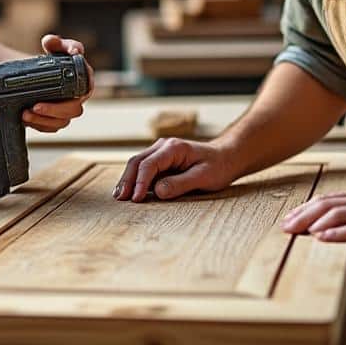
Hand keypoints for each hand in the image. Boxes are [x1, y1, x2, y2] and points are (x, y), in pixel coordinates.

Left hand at [22, 34, 94, 132]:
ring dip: (43, 121)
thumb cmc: (51, 58)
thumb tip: (52, 42)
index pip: (86, 88)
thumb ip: (54, 41)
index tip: (60, 89)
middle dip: (55, 110)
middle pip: (74, 110)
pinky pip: (50, 128)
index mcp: (84, 81)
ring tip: (25, 114)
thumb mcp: (53, 47)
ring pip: (61, 122)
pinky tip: (25, 119)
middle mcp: (78, 98)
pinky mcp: (54, 120)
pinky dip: (38, 125)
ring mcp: (66, 111)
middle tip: (35, 106)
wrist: (34, 72)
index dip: (76, 92)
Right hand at [112, 136, 234, 202]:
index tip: (135, 198)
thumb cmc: (218, 167)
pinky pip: (143, 168)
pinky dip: (134, 180)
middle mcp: (163, 146)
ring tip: (119, 197)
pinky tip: (128, 191)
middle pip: (137, 161)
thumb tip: (157, 192)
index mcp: (174, 148)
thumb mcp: (204, 178)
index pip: (149, 164)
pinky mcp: (160, 160)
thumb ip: (180, 184)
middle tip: (120, 198)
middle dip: (127, 180)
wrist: (226, 157)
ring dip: (127, 180)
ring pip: (137, 164)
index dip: (139, 182)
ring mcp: (160, 152)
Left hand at [280, 182, 345, 250]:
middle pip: (326, 204)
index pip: (329, 199)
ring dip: (313, 223)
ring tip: (296, 232)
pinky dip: (337, 233)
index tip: (290, 218)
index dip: (306, 208)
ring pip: (338, 213)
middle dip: (302, 215)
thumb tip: (343, 220)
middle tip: (284, 227)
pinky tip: (322, 238)